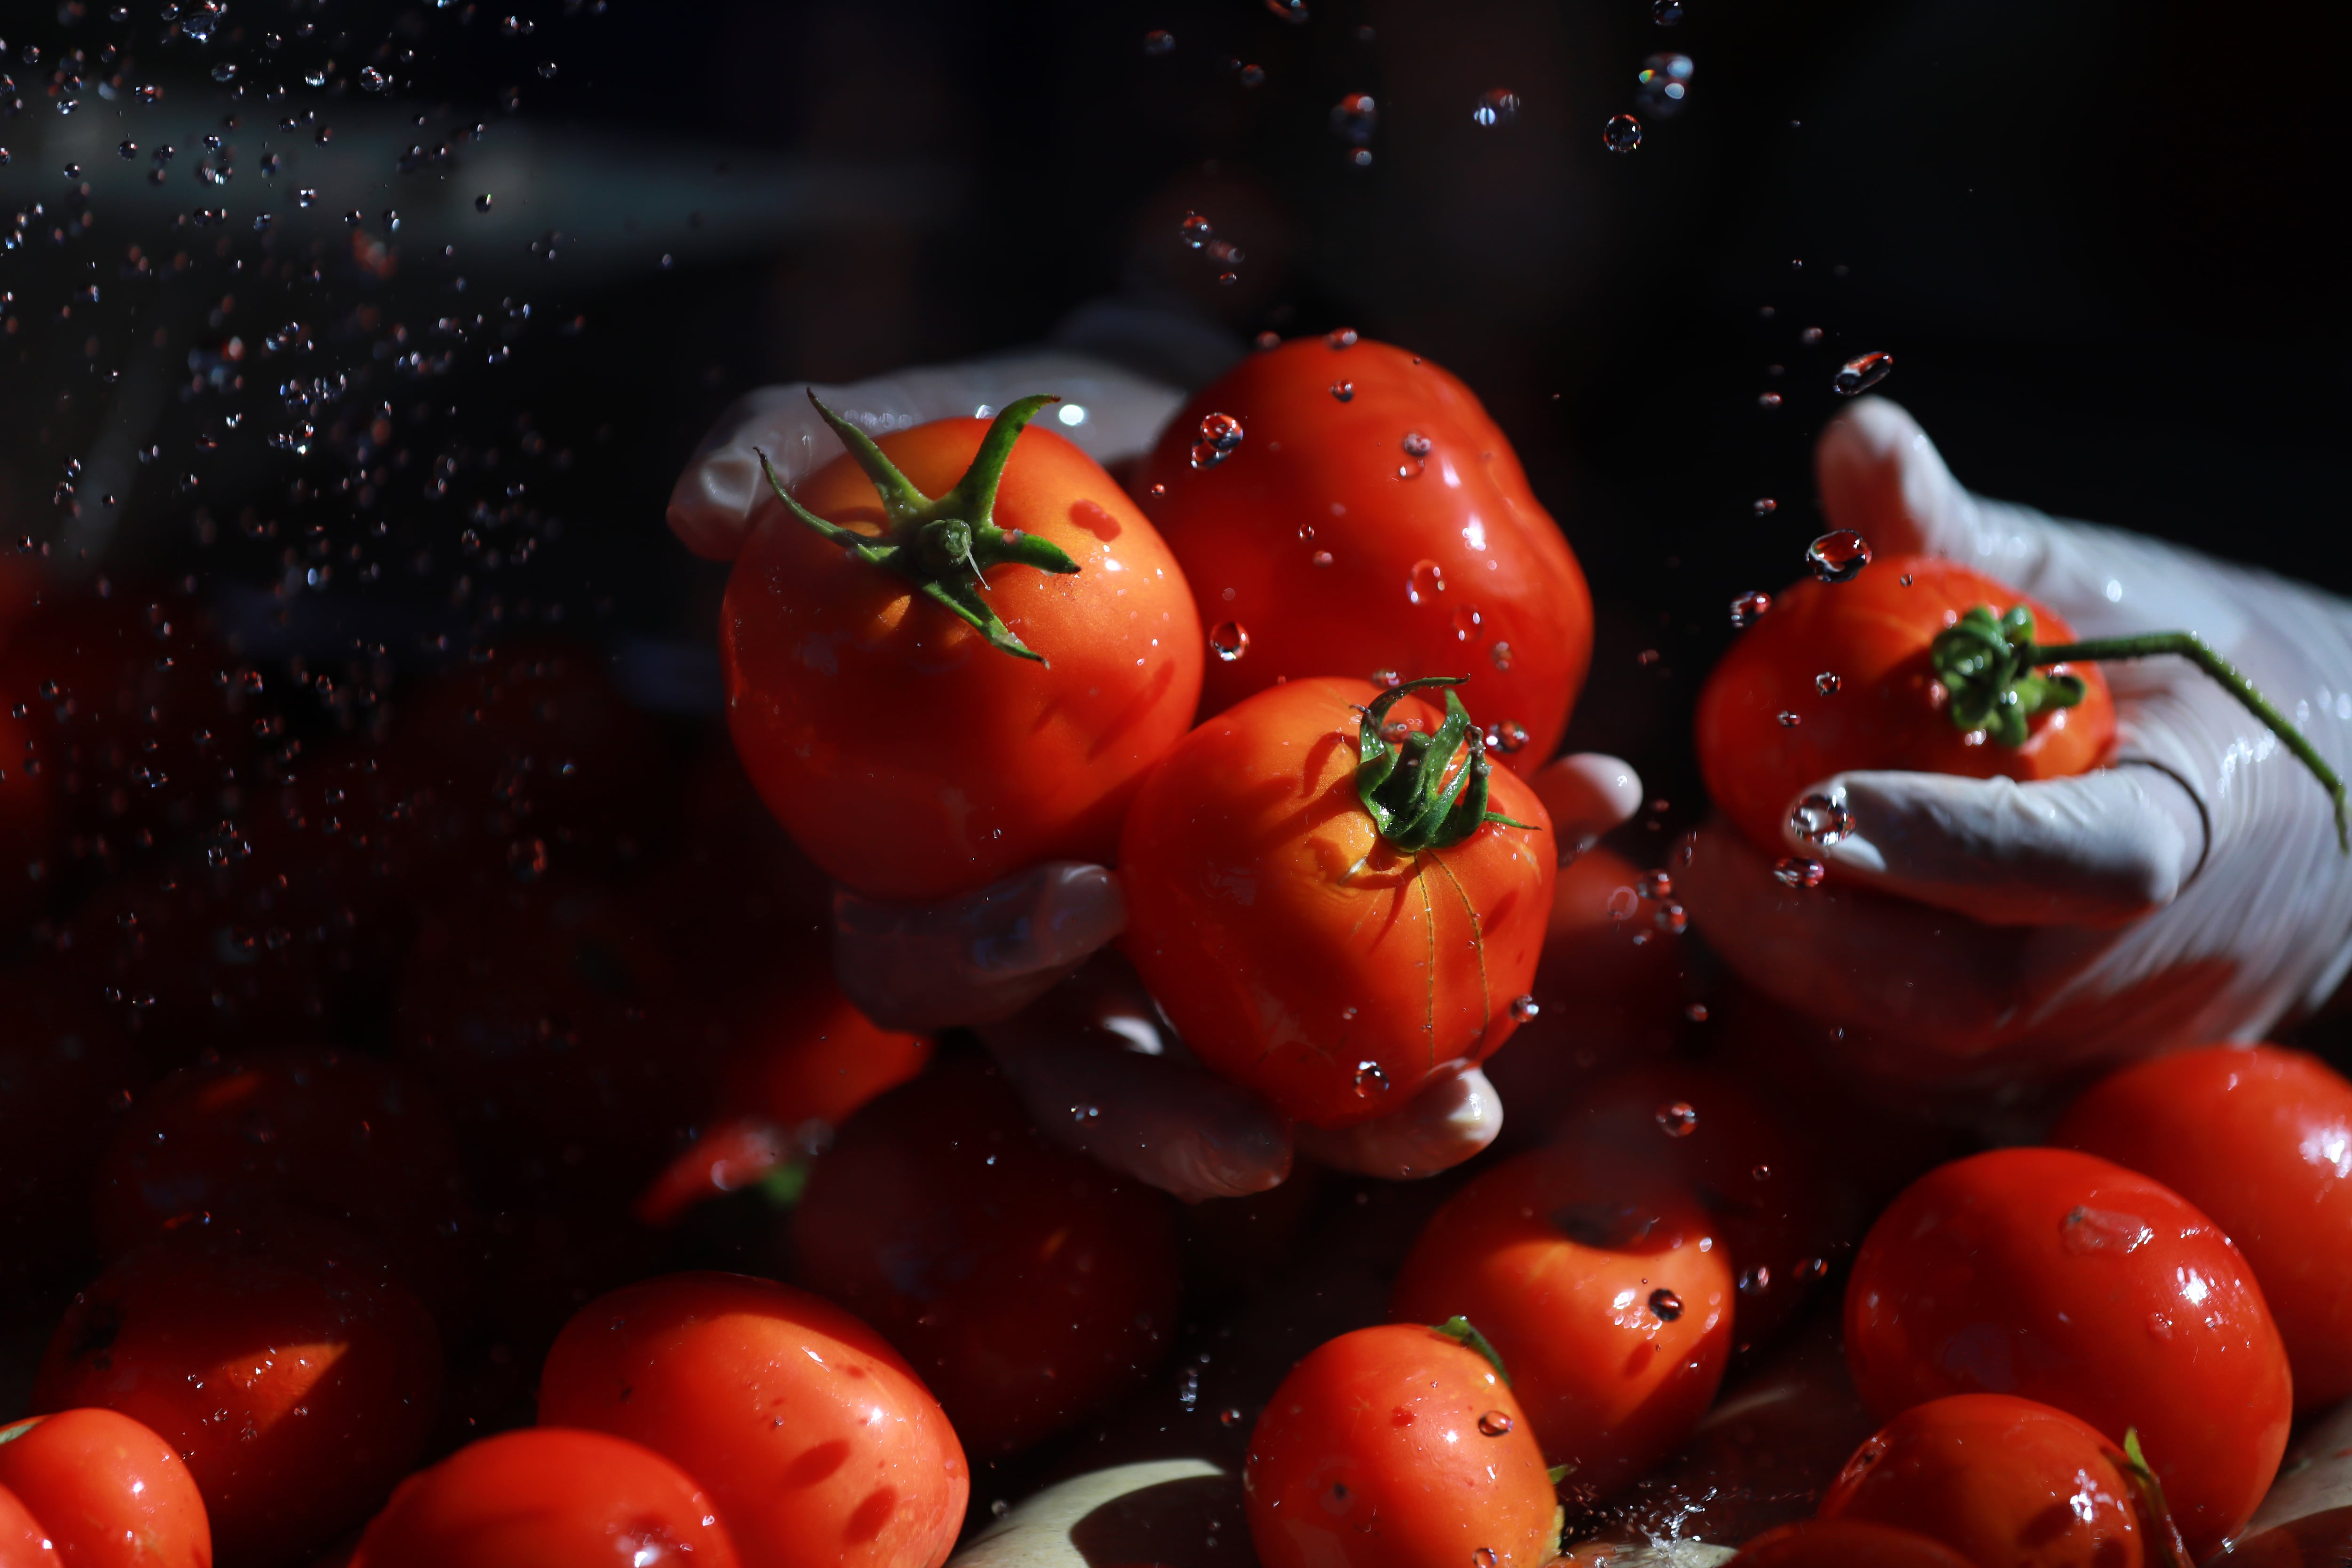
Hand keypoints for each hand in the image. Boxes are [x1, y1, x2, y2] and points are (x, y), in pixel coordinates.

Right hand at [671, 349, 1641, 1196]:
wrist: (1193, 434)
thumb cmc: (1036, 458)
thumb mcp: (924, 438)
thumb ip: (802, 468)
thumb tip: (695, 511)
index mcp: (967, 868)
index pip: (939, 967)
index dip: (990, 963)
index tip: (1082, 903)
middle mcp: (1097, 934)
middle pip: (1118, 1074)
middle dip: (1195, 1125)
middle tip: (1285, 1139)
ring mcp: (1232, 922)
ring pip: (1285, 1061)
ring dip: (1377, 1095)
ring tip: (1472, 1100)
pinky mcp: (1362, 866)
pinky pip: (1442, 914)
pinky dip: (1528, 877)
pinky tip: (1604, 807)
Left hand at [1681, 398, 2351, 1086]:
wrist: (2318, 803)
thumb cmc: (2186, 669)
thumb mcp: (2092, 583)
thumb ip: (1960, 531)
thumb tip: (1855, 432)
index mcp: (2196, 823)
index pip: (2072, 861)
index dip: (1939, 842)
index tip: (1805, 807)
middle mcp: (2162, 966)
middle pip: (1969, 1001)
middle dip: (1807, 941)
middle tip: (1703, 853)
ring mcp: (2116, 1044)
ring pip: (1928, 1065)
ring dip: (1802, 986)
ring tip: (1730, 882)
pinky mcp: (2069, 1083)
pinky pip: (1928, 1085)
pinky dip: (1836, 1020)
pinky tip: (1778, 939)